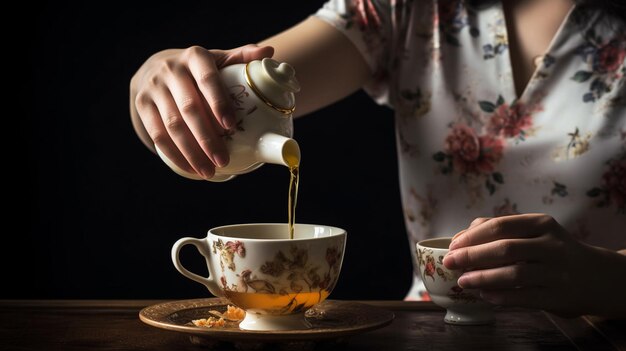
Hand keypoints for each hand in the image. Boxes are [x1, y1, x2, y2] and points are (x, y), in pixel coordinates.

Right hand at [130, 44, 273, 178]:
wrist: (157, 67)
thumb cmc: (199, 69)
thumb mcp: (219, 59)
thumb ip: (243, 57)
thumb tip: (270, 52)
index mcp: (195, 56)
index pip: (207, 79)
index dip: (218, 102)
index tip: (230, 125)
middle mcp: (171, 69)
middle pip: (189, 108)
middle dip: (206, 138)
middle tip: (222, 160)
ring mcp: (154, 87)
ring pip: (172, 125)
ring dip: (191, 152)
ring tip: (209, 171)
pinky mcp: (142, 104)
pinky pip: (157, 134)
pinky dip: (174, 154)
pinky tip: (190, 169)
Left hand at [443, 213, 625, 317]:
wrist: (595, 276)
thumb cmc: (552, 251)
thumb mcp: (534, 232)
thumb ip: (499, 229)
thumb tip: (461, 236)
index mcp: (541, 223)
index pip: (500, 225)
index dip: (471, 236)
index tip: (452, 246)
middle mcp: (552, 245)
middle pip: (505, 249)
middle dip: (471, 256)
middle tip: (450, 263)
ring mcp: (558, 272)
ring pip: (514, 274)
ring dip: (482, 278)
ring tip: (463, 281)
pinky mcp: (559, 296)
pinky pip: (523, 297)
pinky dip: (499, 297)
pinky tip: (483, 295)